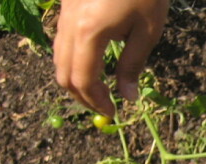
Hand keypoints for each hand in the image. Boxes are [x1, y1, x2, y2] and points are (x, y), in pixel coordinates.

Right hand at [53, 0, 169, 116]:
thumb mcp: (147, 32)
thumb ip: (133, 66)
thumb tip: (127, 97)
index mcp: (89, 32)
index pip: (83, 80)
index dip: (96, 101)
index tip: (113, 112)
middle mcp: (69, 24)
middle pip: (63, 73)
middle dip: (82, 95)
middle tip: (104, 106)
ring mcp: (63, 13)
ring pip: (58, 58)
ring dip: (75, 79)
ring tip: (100, 90)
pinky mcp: (65, 6)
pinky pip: (61, 41)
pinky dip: (73, 60)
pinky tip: (94, 64)